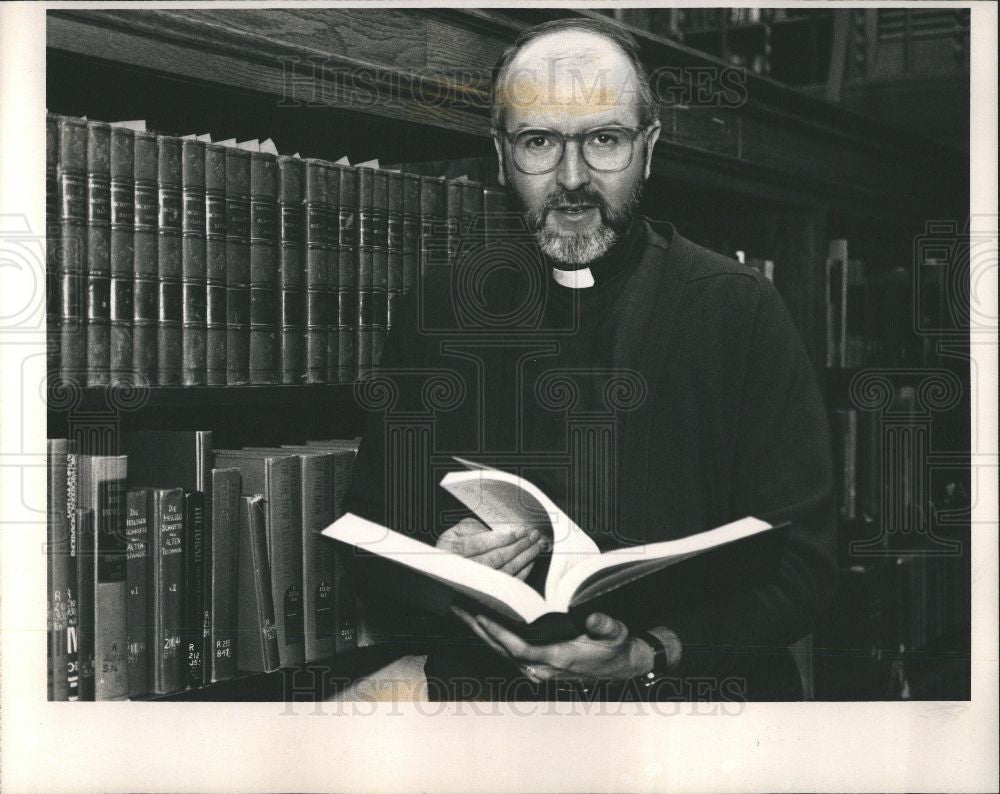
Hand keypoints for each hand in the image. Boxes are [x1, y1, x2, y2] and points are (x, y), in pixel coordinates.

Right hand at [436, 517, 543, 580]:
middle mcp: (460, 569)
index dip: (503, 537)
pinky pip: (506, 585)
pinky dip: (521, 573)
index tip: (521, 531)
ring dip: (523, 558)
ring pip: (503, 573)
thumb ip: (478, 529)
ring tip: (535, 546)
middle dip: (518, 546)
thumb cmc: (455, 546)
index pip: (480, 544)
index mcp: (451, 550)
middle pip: (494, 559)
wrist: (446, 569)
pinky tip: (530, 562)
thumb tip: (505, 532)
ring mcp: (473, 584)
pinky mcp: (485, 594)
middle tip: (533, 536)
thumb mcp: (459, 531)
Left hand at [452, 608, 653, 683]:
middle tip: (458, 606)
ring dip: (480, 632)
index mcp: (558, 658)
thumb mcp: (616, 634)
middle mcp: (542, 668)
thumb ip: (604, 625)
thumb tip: (592, 616)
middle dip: (478, 628)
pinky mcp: (535, 667)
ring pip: (501, 652)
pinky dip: (491, 638)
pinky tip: (479, 623)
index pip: (520, 648)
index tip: (481, 615)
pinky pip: (507, 652)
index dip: (499, 633)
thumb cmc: (616, 648)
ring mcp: (537, 670)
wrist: (622, 666)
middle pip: (502, 650)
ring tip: (461, 610)